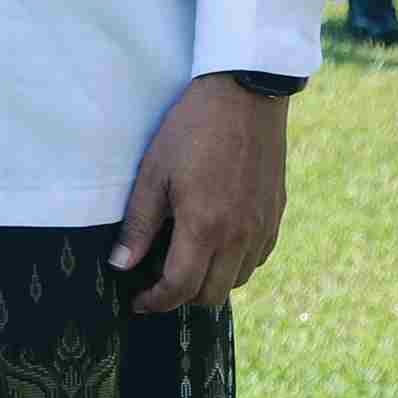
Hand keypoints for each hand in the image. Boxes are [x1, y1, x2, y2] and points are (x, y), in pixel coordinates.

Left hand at [111, 74, 287, 312]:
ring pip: (239, 279)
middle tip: (156, 281)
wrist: (245, 96)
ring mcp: (263, 226)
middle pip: (212, 294)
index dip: (156, 302)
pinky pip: (258, 258)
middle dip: (181, 296)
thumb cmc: (190, 130)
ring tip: (183, 260)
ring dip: (210, 281)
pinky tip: (215, 243)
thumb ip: (139, 225)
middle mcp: (240, 235)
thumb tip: (120, 264)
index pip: (181, 288)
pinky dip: (236, 263)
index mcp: (205, 227)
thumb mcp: (153, 174)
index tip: (138, 301)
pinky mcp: (276, 214)